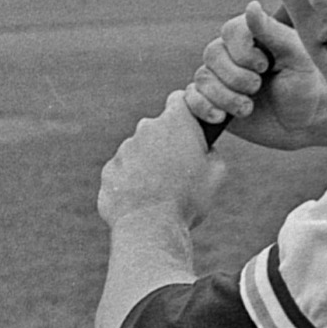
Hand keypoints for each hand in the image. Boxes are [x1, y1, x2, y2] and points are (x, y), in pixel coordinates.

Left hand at [98, 91, 225, 230]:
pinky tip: (145, 203)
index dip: (187, 112)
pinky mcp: (109, 172)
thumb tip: (204, 149)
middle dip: (168, 144)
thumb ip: (211, 151)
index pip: (179, 99)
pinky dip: (134, 183)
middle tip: (181, 171)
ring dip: (149, 165)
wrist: (150, 227)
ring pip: (140, 152)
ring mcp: (123, 151)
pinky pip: (125, 173)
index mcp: (174, 123)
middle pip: (158, 129)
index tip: (191, 128)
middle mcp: (145, 129)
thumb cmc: (188, 199)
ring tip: (162, 193)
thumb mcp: (217, 173)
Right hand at [184, 0, 326, 149]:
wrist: (303, 123)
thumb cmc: (305, 85)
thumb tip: (251, 5)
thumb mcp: (297, 58)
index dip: (242, 52)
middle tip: (257, 88)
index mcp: (252, 36)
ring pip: (203, 78)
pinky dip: (203, 107)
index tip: (265, 67)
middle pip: (213, 54)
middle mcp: (231, 53)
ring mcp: (219, 77)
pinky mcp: (211, 100)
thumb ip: (273, 33)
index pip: (231, 31)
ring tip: (247, 108)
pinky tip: (221, 117)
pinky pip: (191, 99)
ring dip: (225, 97)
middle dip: (236, 77)